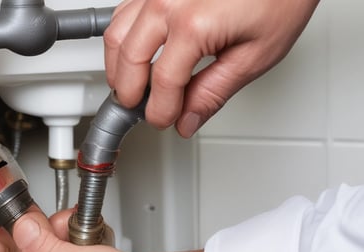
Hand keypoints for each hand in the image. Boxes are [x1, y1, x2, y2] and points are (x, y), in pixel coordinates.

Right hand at [104, 0, 319, 136]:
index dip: (160, 110)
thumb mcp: (255, 55)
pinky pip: (122, 14)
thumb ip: (213, 92)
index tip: (164, 120)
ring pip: (116, 36)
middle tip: (142, 110)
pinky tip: (135, 53)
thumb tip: (187, 120)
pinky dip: (122, 39)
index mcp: (194, 24)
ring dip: (119, 67)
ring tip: (135, 86)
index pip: (162, 84)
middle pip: (129, 60)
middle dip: (131, 95)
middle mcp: (168, 2)